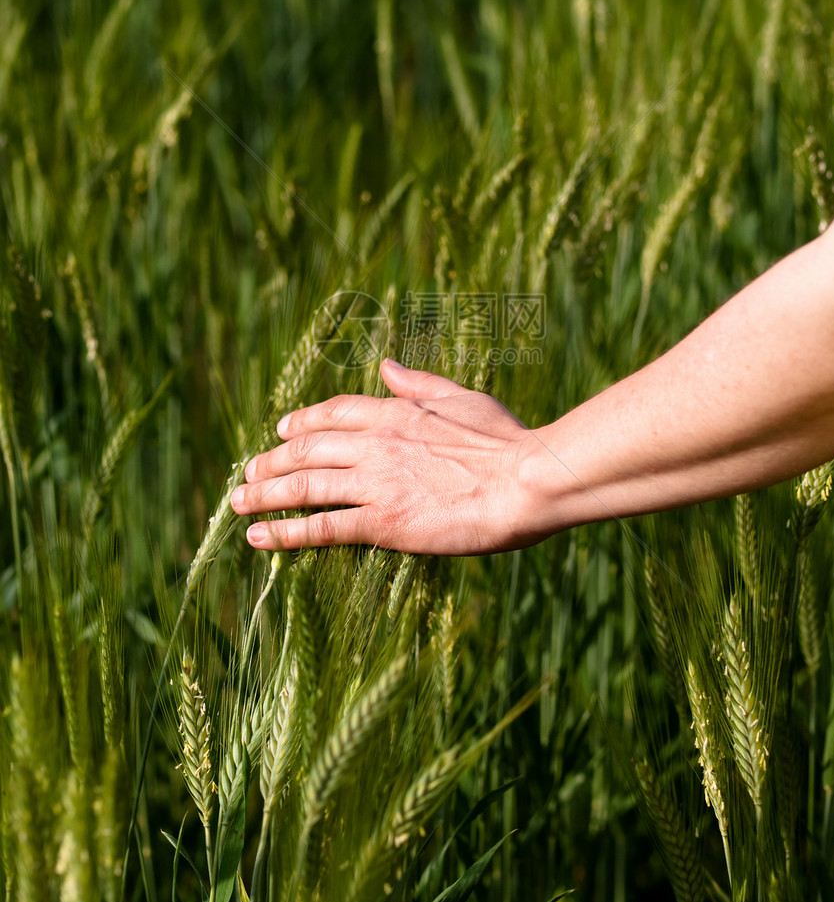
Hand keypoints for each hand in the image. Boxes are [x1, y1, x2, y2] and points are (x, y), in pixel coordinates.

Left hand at [231, 358, 546, 553]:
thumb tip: (387, 365)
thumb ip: (419, 384)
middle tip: (249, 471)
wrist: (527, 480)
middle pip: (308, 448)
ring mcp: (376, 483)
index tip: (282, 430)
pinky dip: (286, 531)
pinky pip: (323, 527)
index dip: (303, 421)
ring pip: (304, 486)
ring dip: (265, 493)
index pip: (334, 412)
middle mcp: (376, 443)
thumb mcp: (461, 398)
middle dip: (272, 460)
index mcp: (396, 411)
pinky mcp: (384, 522)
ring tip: (239, 501)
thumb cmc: (507, 441)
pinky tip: (259, 537)